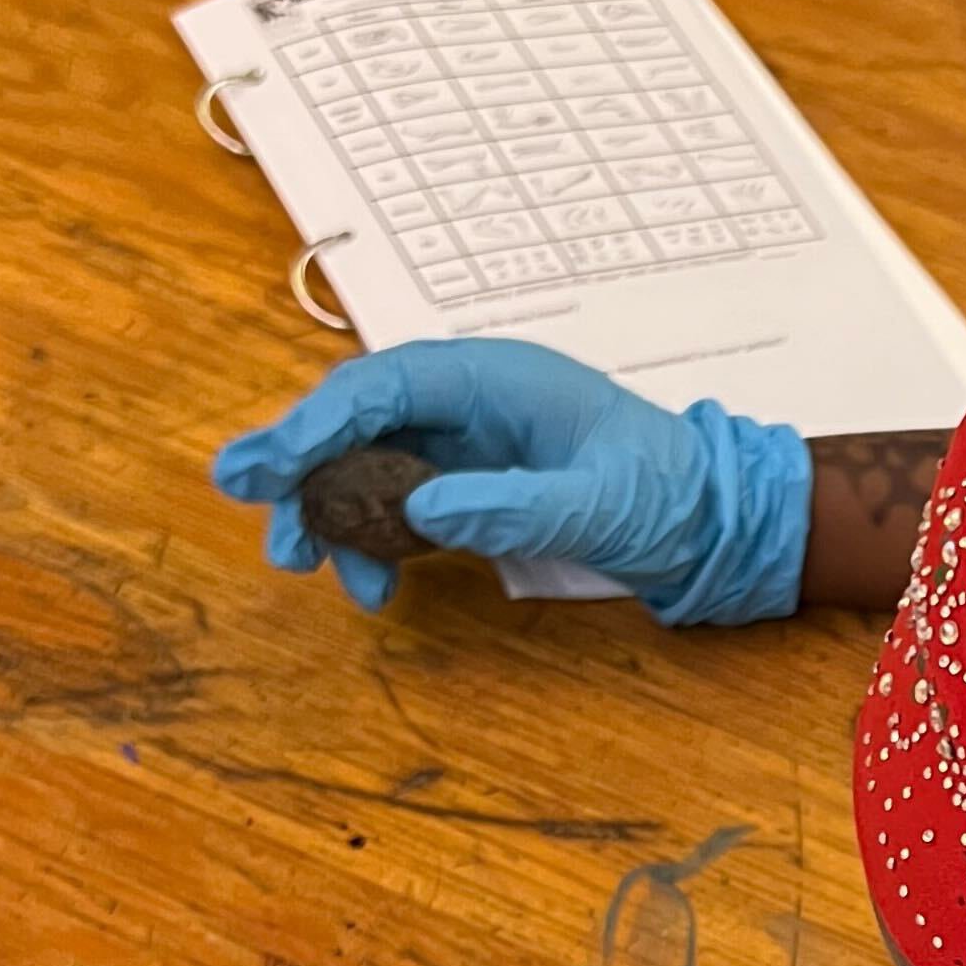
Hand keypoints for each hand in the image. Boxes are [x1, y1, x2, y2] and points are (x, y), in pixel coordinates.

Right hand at [209, 342, 809, 621]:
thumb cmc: (664, 491)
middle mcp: (465, 402)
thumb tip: (421, 509)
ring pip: (363, 466)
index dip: (312, 424)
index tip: (264, 469)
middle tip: (258, 515)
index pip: (380, 387)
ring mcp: (461, 445)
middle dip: (300, 468)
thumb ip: (511, 506)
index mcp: (492, 377)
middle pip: (354, 422)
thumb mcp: (595, 502)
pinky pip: (394, 507)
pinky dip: (370, 545)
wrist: (707, 519)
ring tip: (307, 565)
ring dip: (326, 514)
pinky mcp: (466, 489)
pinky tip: (373, 588)